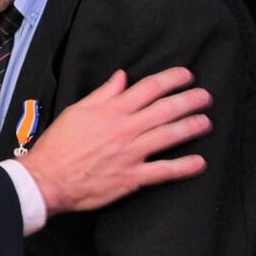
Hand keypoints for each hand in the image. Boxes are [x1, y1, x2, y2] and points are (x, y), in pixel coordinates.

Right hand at [19, 67, 211, 214]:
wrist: (48, 179)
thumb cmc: (59, 145)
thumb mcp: (77, 110)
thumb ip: (103, 93)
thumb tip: (122, 77)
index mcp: (112, 110)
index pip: (150, 87)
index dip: (172, 79)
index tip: (187, 76)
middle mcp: (126, 129)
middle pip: (167, 109)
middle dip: (191, 100)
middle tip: (206, 96)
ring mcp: (131, 153)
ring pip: (170, 135)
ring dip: (193, 127)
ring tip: (207, 122)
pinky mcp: (132, 176)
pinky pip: (164, 171)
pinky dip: (184, 167)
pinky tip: (200, 162)